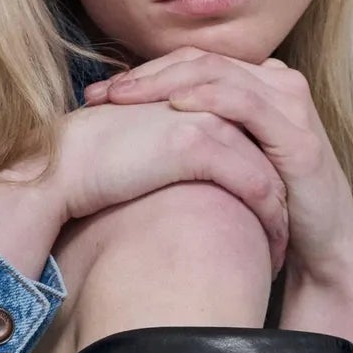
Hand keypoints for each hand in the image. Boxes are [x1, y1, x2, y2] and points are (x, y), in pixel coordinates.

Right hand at [37, 94, 293, 272]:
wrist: (64, 165)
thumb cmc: (91, 166)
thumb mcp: (142, 151)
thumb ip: (169, 154)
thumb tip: (179, 183)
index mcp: (196, 101)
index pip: (250, 137)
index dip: (265, 173)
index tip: (270, 212)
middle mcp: (209, 103)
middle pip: (269, 148)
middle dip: (283, 191)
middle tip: (289, 230)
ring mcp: (208, 119)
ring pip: (269, 168)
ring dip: (281, 212)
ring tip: (282, 248)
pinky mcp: (203, 145)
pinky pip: (256, 185)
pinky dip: (270, 220)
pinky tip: (272, 252)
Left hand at [82, 48, 352, 296]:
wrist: (321, 246)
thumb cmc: (263, 206)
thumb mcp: (222, 163)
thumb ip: (192, 137)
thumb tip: (130, 134)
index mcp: (257, 83)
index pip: (192, 62)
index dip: (143, 73)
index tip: (100, 96)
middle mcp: (276, 83)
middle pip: (200, 61)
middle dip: (144, 75)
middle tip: (101, 94)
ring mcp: (290, 104)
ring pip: (219, 73)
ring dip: (165, 82)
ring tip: (125, 97)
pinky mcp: (298, 134)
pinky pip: (246, 104)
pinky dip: (208, 99)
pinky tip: (176, 106)